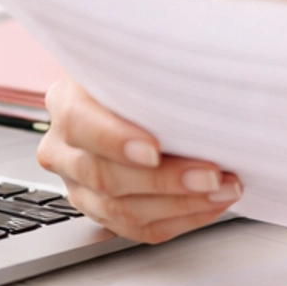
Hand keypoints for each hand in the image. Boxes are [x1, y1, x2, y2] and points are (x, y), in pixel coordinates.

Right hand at [38, 78, 242, 244]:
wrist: (137, 95)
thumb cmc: (142, 72)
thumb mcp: (138, 57)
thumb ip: (153, 62)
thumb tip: (196, 58)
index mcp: (66, 101)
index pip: (79, 124)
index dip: (115, 141)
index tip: (154, 150)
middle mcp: (63, 147)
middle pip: (104, 176)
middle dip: (165, 180)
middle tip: (211, 174)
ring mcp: (79, 184)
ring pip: (122, 210)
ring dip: (182, 204)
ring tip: (223, 188)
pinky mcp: (101, 210)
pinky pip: (137, 228)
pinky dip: (181, 219)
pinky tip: (211, 203)